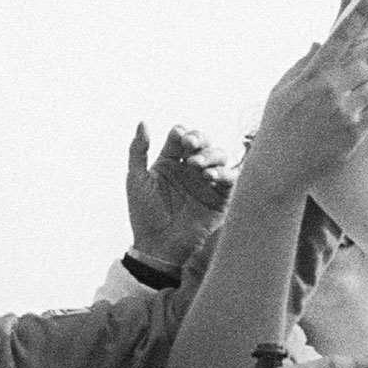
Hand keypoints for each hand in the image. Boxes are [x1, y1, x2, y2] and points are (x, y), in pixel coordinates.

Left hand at [125, 122, 233, 267]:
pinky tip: (210, 176)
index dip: (182, 134)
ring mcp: (207, 182)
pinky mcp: (221, 198)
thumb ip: (138, 150)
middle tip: (191, 146)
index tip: (179, 139)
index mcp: (170, 162)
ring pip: (219, 155)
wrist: (158, 245)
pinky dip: (224, 172)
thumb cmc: (144, 214)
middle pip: (203, 142)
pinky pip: (231, 178)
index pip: (181, 137)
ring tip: (197, 166)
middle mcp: (190, 169)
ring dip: (211, 155)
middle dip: (199, 139)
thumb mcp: (136, 179)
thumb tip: (143, 122)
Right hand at [240, 0, 367, 197]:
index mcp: (312, 74)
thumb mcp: (282, 89)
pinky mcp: (353, 133)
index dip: (359, 13)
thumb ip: (303, 64)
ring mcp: (344, 112)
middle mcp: (330, 90)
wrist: (279, 167)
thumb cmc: (278, 125)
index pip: (339, 36)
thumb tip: (319, 42)